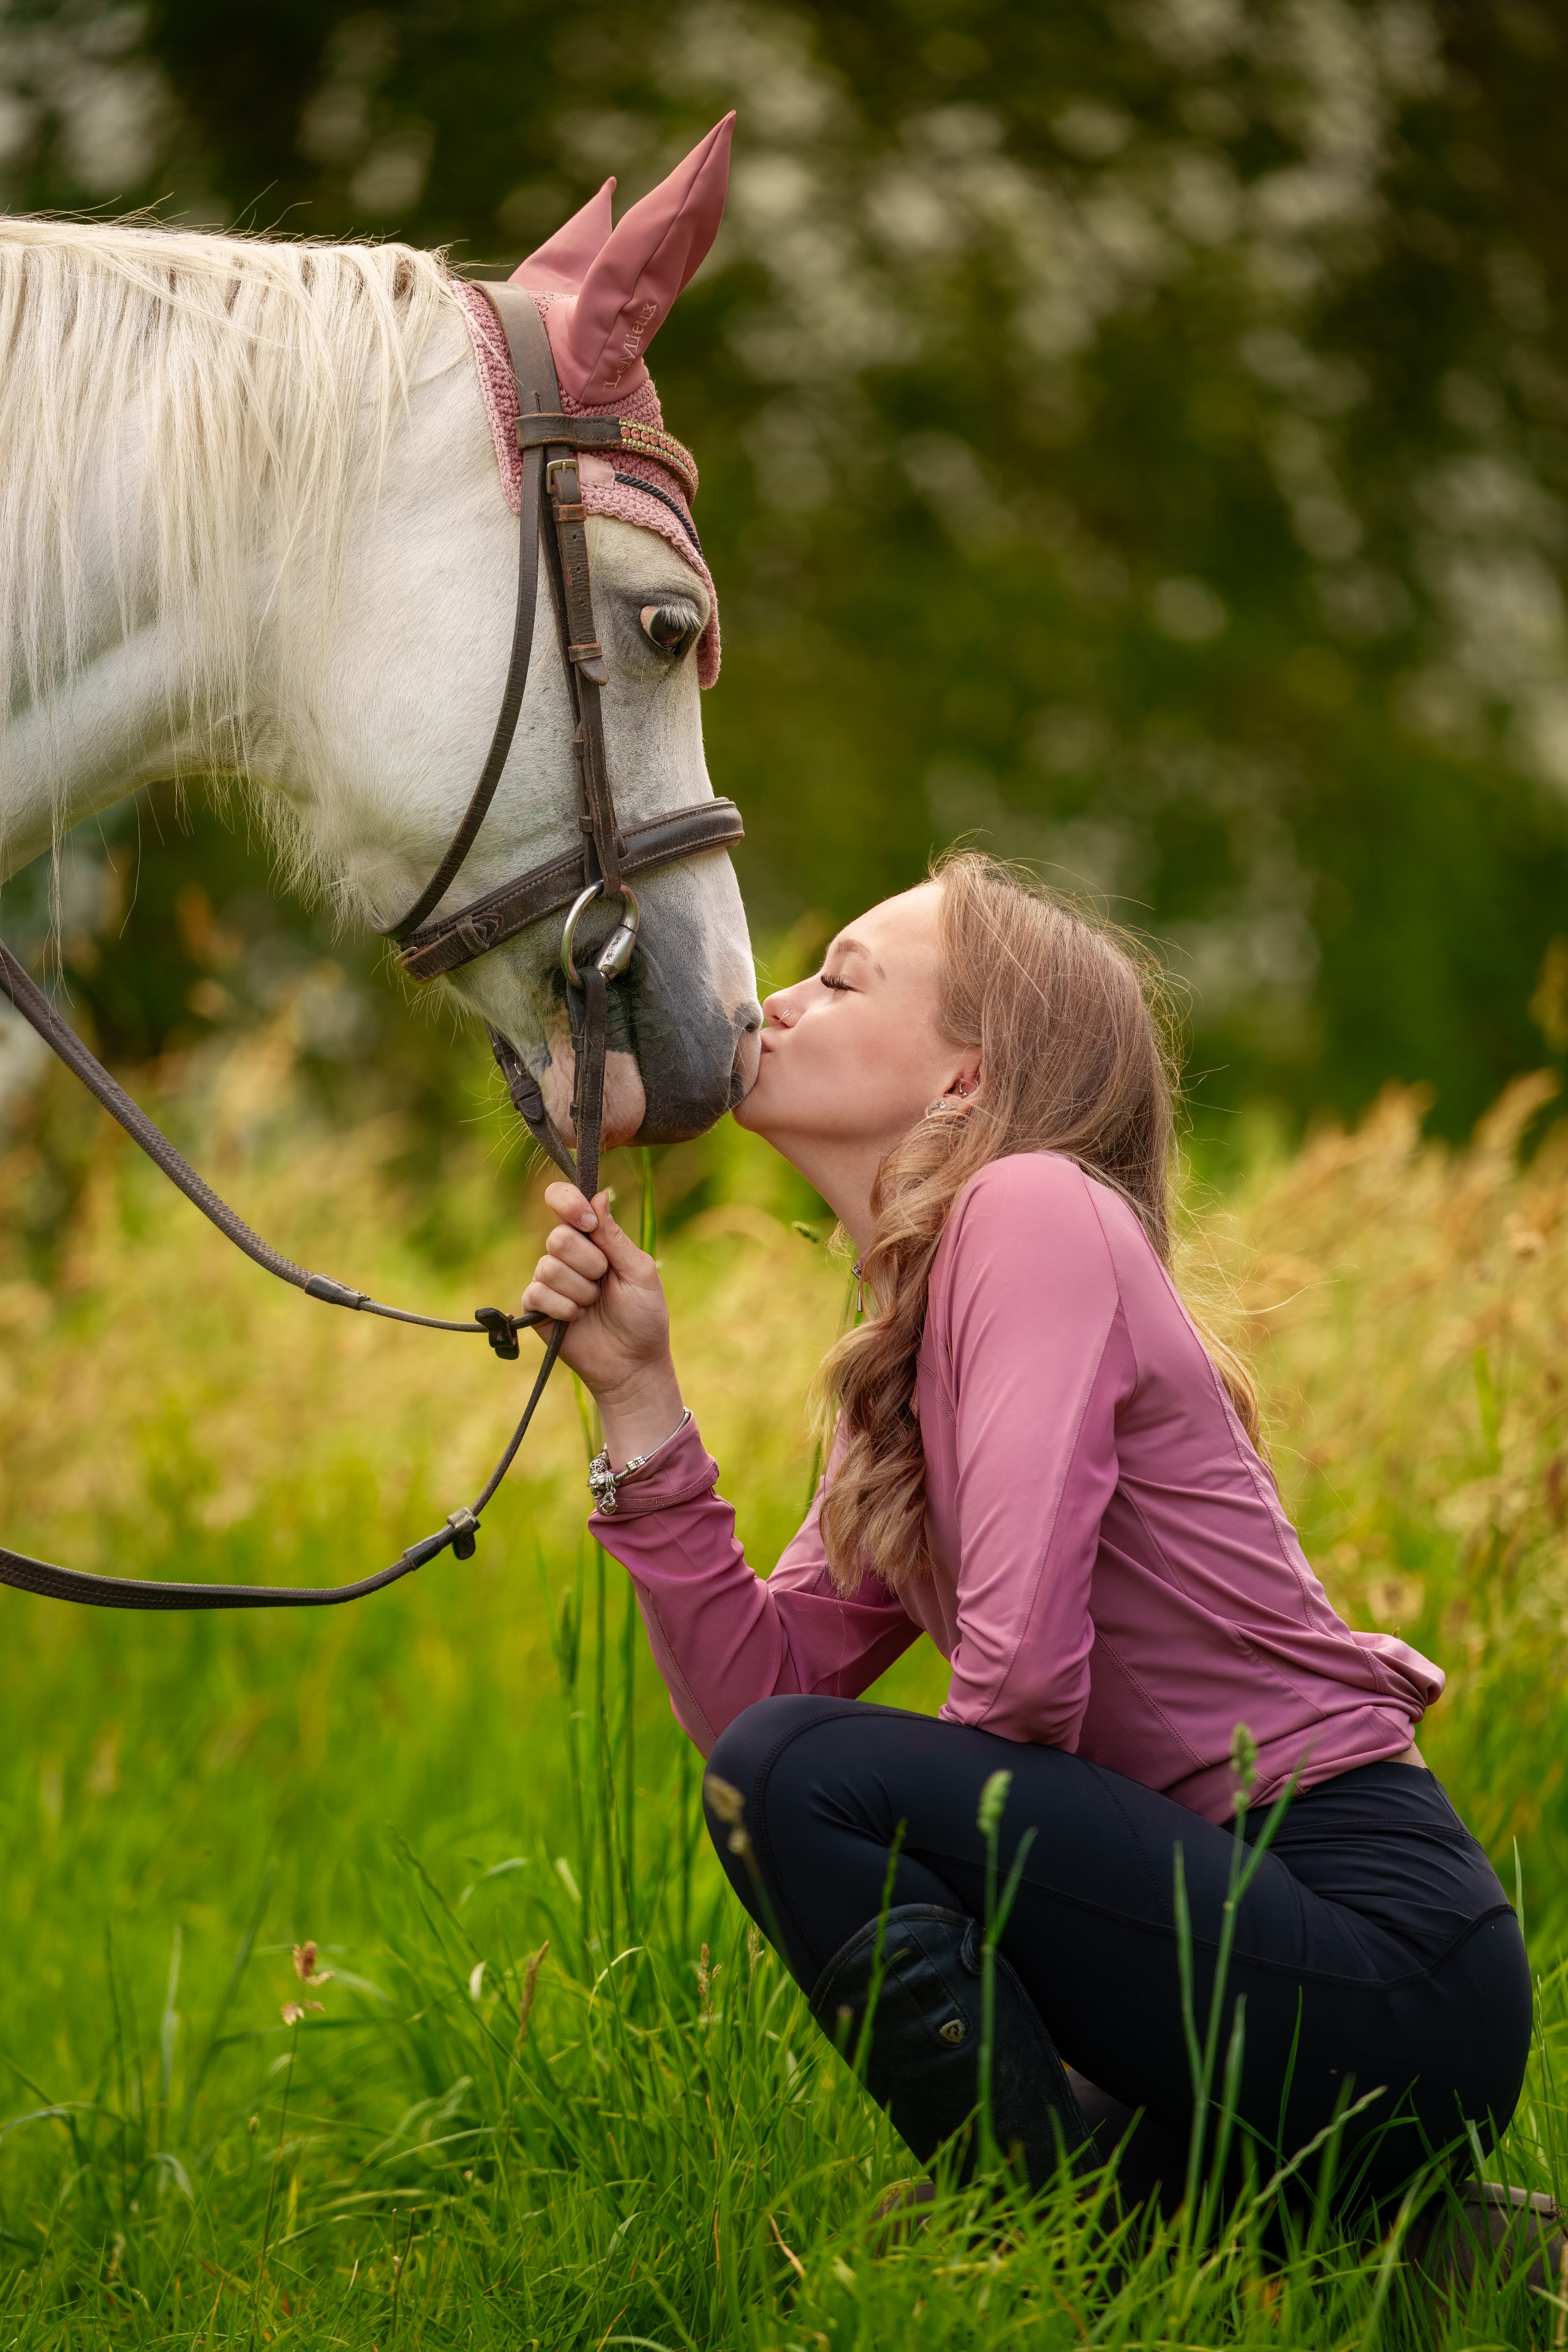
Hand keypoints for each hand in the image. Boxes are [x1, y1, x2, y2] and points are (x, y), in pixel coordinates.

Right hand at [521, 1184, 683, 1461]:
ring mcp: (549, 1281)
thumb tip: (598, 1195)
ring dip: (580, 1291)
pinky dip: (564, 1308)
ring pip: (548, 1267)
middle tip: (605, 1282)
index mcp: (593, 1238)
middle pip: (558, 1237)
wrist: (633, 1363)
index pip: (562, 1201)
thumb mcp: (638, 1271)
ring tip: (594, 1305)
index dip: (567, 1203)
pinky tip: (577, 1319)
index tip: (588, 1223)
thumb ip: (614, 1236)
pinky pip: (537, 1293)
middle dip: (589, 1264)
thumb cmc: (643, 1316)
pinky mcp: (536, 1307)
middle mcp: (566, 1255)